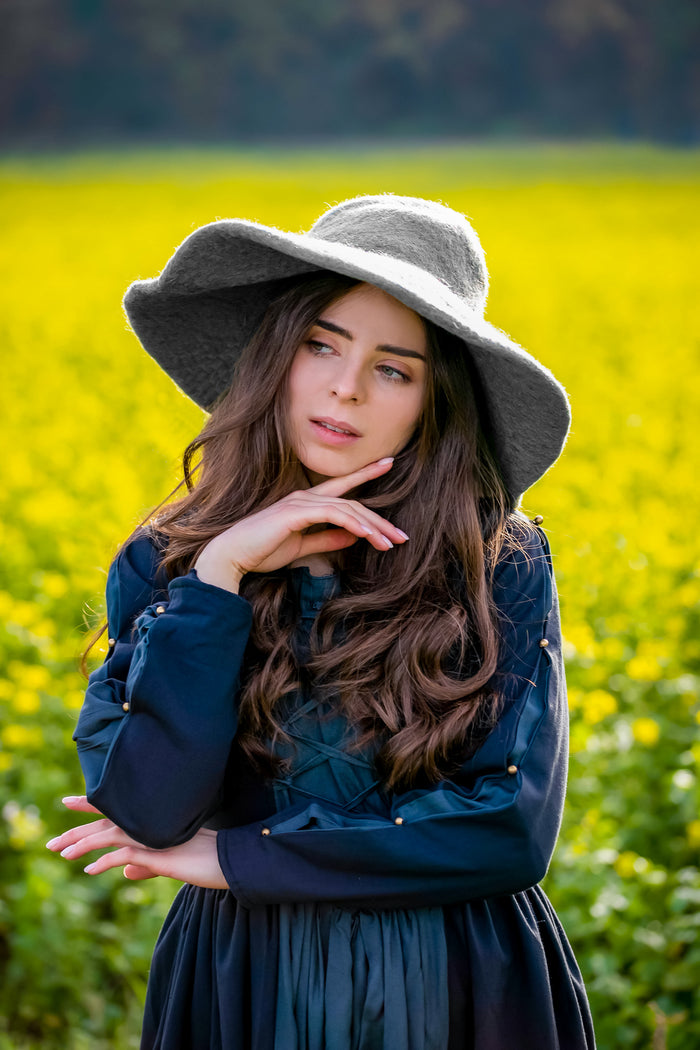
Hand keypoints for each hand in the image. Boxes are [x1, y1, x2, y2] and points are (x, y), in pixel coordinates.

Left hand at [47, 797, 227, 887]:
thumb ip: (147, 866)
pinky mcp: (158, 852)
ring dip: (82, 844)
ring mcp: (153, 836)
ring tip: (60, 853)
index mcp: (153, 822)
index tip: (70, 801)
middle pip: (106, 823)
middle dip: (77, 830)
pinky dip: (103, 861)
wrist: (231, 861)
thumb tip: (125, 873)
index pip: (117, 810)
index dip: (93, 805)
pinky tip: (88, 869)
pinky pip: (123, 855)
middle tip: (51, 841)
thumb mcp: (172, 864)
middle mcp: (150, 824)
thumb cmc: (208, 859)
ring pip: (109, 836)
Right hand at [194, 456, 407, 591]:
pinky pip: (333, 514)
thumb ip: (326, 539)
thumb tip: (352, 536)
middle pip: (353, 502)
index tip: (388, 463)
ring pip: (348, 508)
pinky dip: (353, 524)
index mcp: (305, 503)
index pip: (342, 487)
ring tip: (391, 543)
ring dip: (372, 527)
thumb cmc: (260, 551)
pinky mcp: (295, 512)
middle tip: (402, 536)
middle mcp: (305, 497)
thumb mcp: (301, 547)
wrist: (232, 558)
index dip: (365, 474)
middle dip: (380, 519)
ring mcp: (300, 502)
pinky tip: (368, 535)